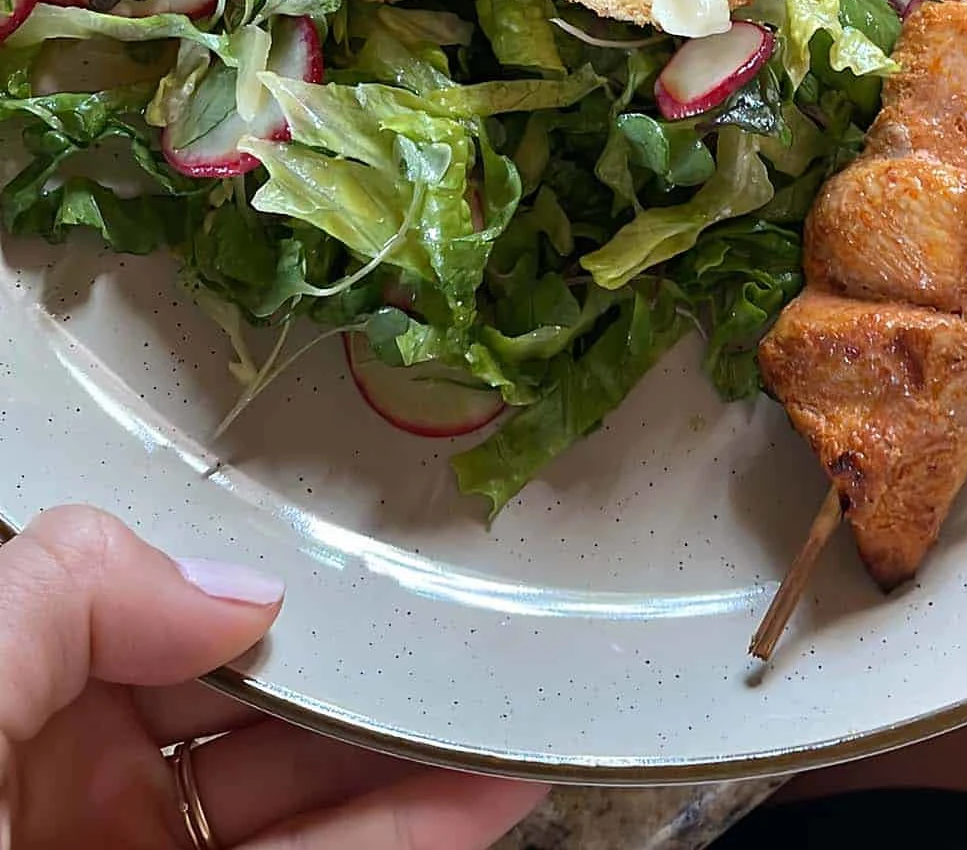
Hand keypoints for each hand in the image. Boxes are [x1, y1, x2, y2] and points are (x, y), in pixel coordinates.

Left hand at [0, 505, 545, 848]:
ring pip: (295, 805)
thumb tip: (234, 588)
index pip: (152, 612)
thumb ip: (78, 588)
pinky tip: (475, 802)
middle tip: (459, 632)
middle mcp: (69, 786)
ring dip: (405, 761)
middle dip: (350, 670)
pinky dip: (401, 837)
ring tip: (502, 716)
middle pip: (241, 707)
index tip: (349, 561)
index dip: (250, 586)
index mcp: (11, 692)